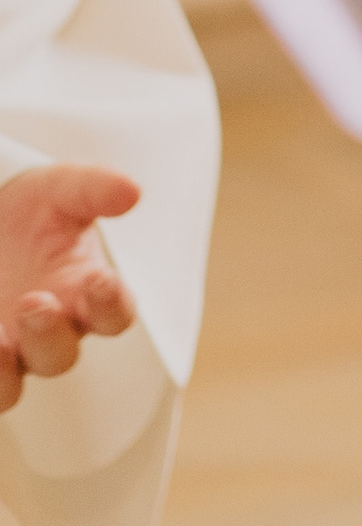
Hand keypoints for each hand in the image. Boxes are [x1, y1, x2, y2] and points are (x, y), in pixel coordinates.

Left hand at [0, 164, 138, 410]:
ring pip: (11, 388)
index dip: (113, 304)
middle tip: (33, 301)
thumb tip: (132, 193)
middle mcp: (50, 329)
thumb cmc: (32, 210)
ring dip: (4, 372)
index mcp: (84, 292)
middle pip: (60, 356)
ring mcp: (10, 349)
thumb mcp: (62, 189)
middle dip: (48, 335)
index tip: (102, 279)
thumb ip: (95, 189)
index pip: (115, 314)